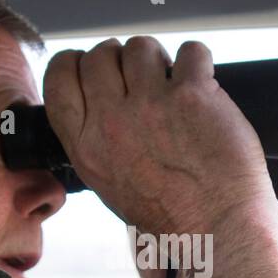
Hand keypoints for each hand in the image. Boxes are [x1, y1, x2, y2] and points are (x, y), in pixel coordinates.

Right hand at [42, 37, 275, 235]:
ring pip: (141, 47)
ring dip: (157, 57)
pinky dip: (197, 61)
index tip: (89, 64)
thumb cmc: (172, 217)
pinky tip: (201, 82)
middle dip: (119, 57)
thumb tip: (103, 104)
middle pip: (100, 55)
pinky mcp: (193, 95)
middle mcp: (112, 122)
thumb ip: (99, 141)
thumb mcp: (110, 185)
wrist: (218, 230)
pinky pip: (189, 51)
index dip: (75, 62)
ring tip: (172, 80)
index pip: (59, 78)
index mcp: (87, 146)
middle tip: (140, 74)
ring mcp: (152, 105)